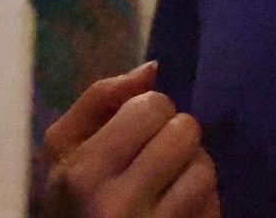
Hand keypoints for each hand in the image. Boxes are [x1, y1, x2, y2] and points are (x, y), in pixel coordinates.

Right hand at [40, 60, 219, 217]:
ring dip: (193, 170)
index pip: (151, 106)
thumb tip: (151, 71)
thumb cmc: (69, 202)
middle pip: (184, 132)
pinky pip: (213, 205)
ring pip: (205, 169)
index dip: (149, 112)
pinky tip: (178, 210)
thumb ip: (98, 102)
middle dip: (175, 137)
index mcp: (81, 173)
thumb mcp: (62, 153)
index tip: (135, 132)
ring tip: (168, 184)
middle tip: (156, 156)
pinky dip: (203, 203)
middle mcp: (116, 205)